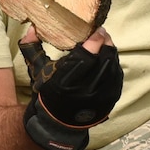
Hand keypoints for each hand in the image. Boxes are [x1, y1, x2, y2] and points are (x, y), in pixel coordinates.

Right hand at [19, 27, 122, 149]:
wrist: (60, 122)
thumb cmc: (49, 91)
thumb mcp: (37, 70)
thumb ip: (32, 47)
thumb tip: (32, 27)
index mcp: (64, 82)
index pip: (86, 56)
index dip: (94, 40)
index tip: (95, 29)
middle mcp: (85, 90)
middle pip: (104, 58)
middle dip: (105, 41)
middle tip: (101, 32)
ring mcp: (101, 96)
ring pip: (113, 64)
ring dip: (110, 50)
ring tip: (104, 42)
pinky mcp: (112, 98)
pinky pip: (118, 74)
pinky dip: (114, 62)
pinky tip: (108, 57)